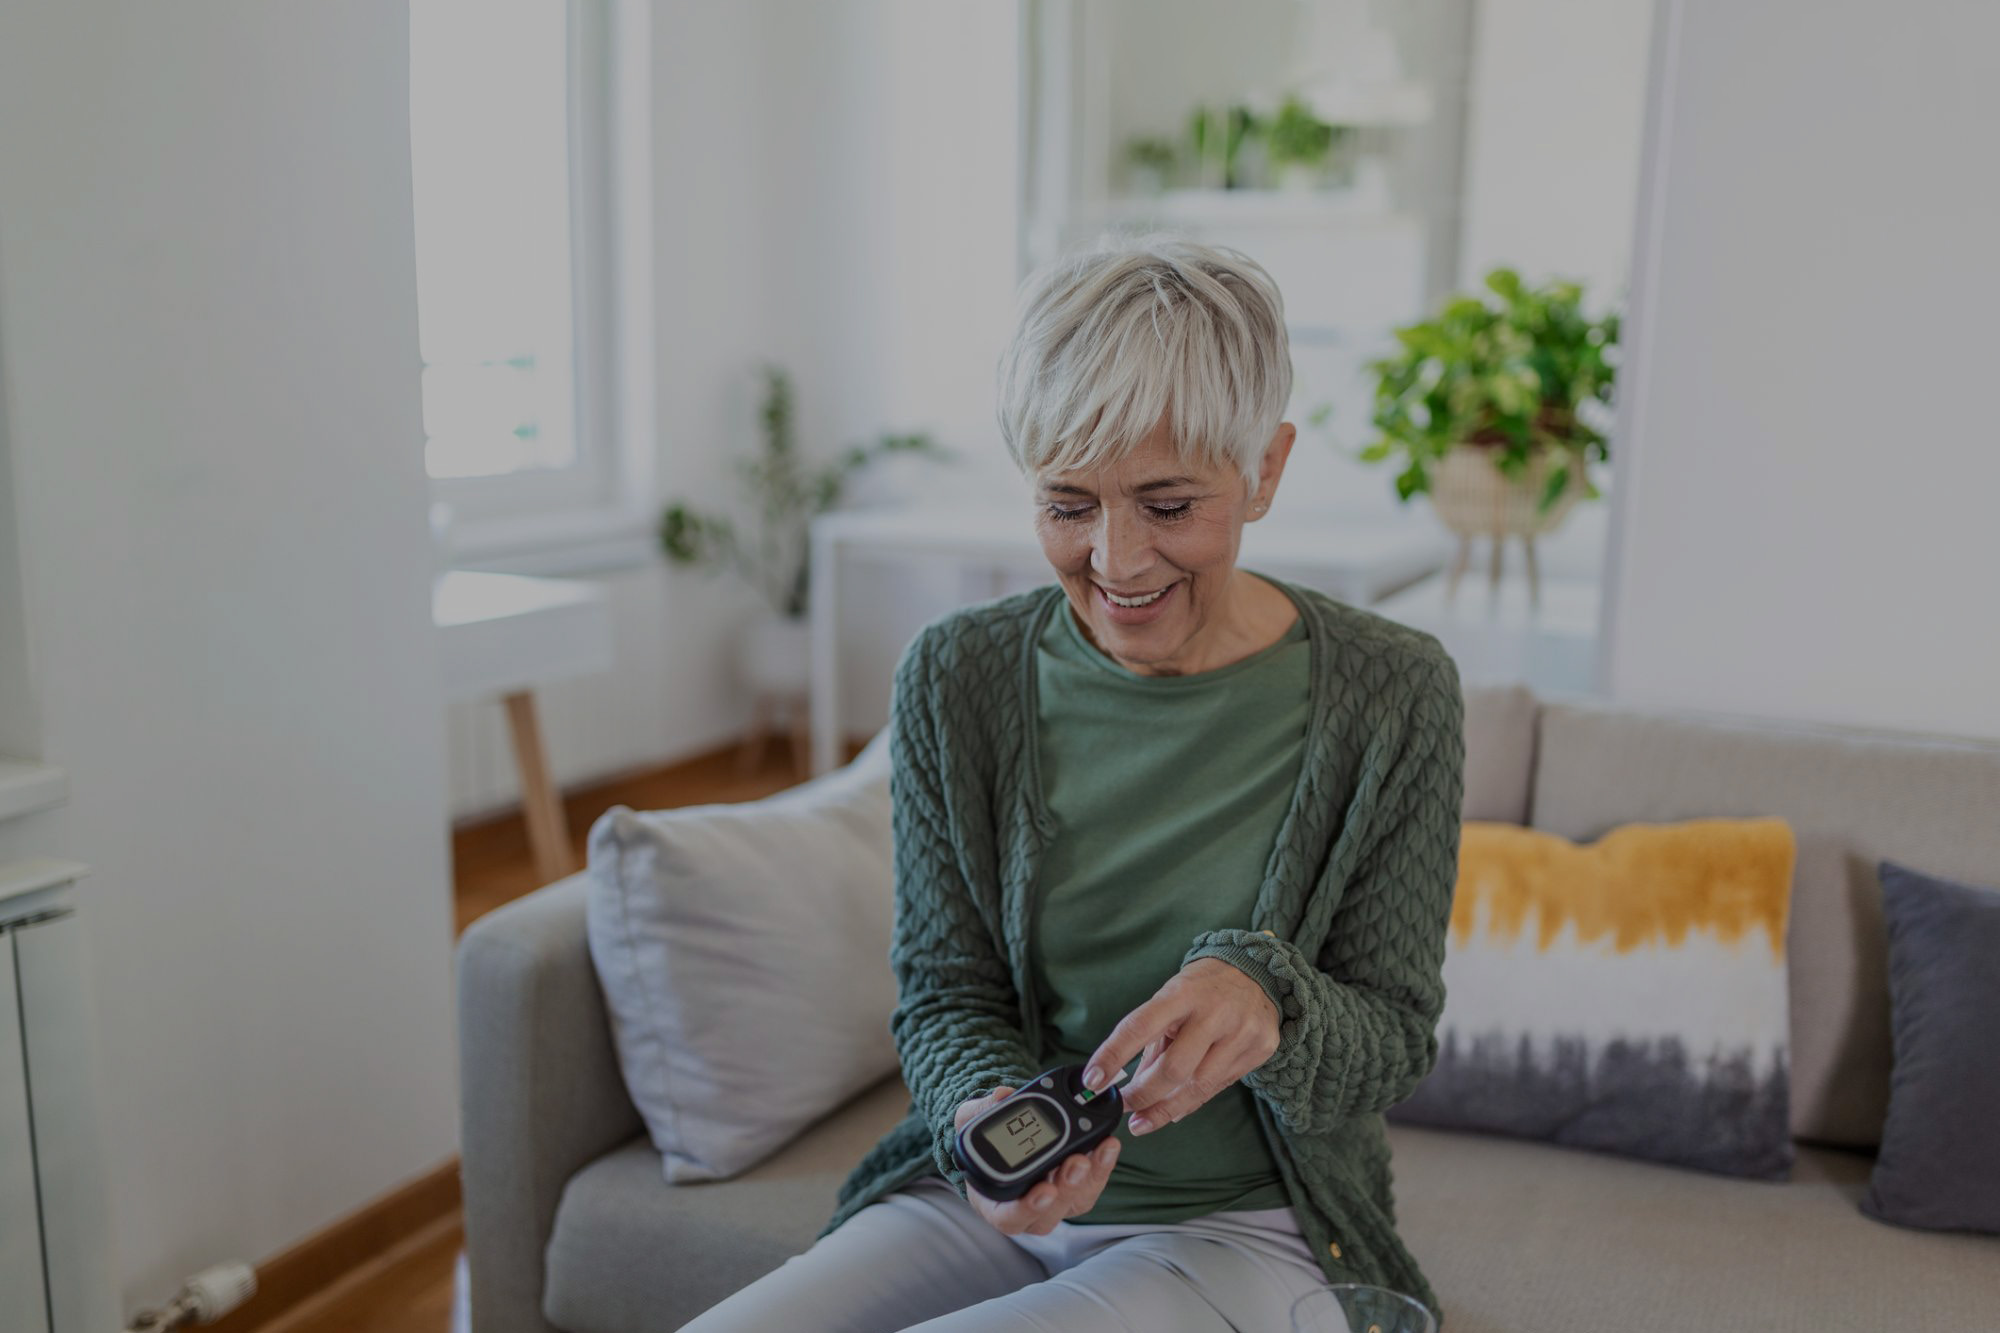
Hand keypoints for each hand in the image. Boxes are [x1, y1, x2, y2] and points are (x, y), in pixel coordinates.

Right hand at [953, 1087, 1120, 1235]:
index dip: (1027, 1209)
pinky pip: (1092, 1185)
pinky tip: (1108, 1145)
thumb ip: (980, 1108)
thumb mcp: (970, 1118)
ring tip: (1099, 1149)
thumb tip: (1001, 1096)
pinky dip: (1102, 1166)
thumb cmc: (984, 1136)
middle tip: (1077, 1162)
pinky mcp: (1075, 1189)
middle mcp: (1026, 1209)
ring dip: (1090, 1178)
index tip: (1044, 1190)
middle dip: (1067, 1188)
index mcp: (994, 1202)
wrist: (1006, 1135)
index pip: (1008, 1218)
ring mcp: (1054, 1202)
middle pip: (1049, 1214)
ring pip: (1075, 1202)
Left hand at [1085, 958, 1279, 1135]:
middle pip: (1173, 1069)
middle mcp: (1214, 1012)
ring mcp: (1241, 1032)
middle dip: (1143, 1095)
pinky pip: (1219, 1087)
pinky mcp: (1259, 1049)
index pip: (1140, 1027)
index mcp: (1182, 993)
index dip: (1113, 1056)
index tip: (1092, 1081)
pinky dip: (1192, 1101)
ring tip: (1143, 1120)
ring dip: (1165, 1109)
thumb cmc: (1202, 988)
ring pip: (1198, 1087)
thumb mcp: (1171, 999)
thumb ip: (1152, 1041)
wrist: (1256, 970)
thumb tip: (1128, 1085)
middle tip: (1123, 1108)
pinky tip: (1175, 1108)